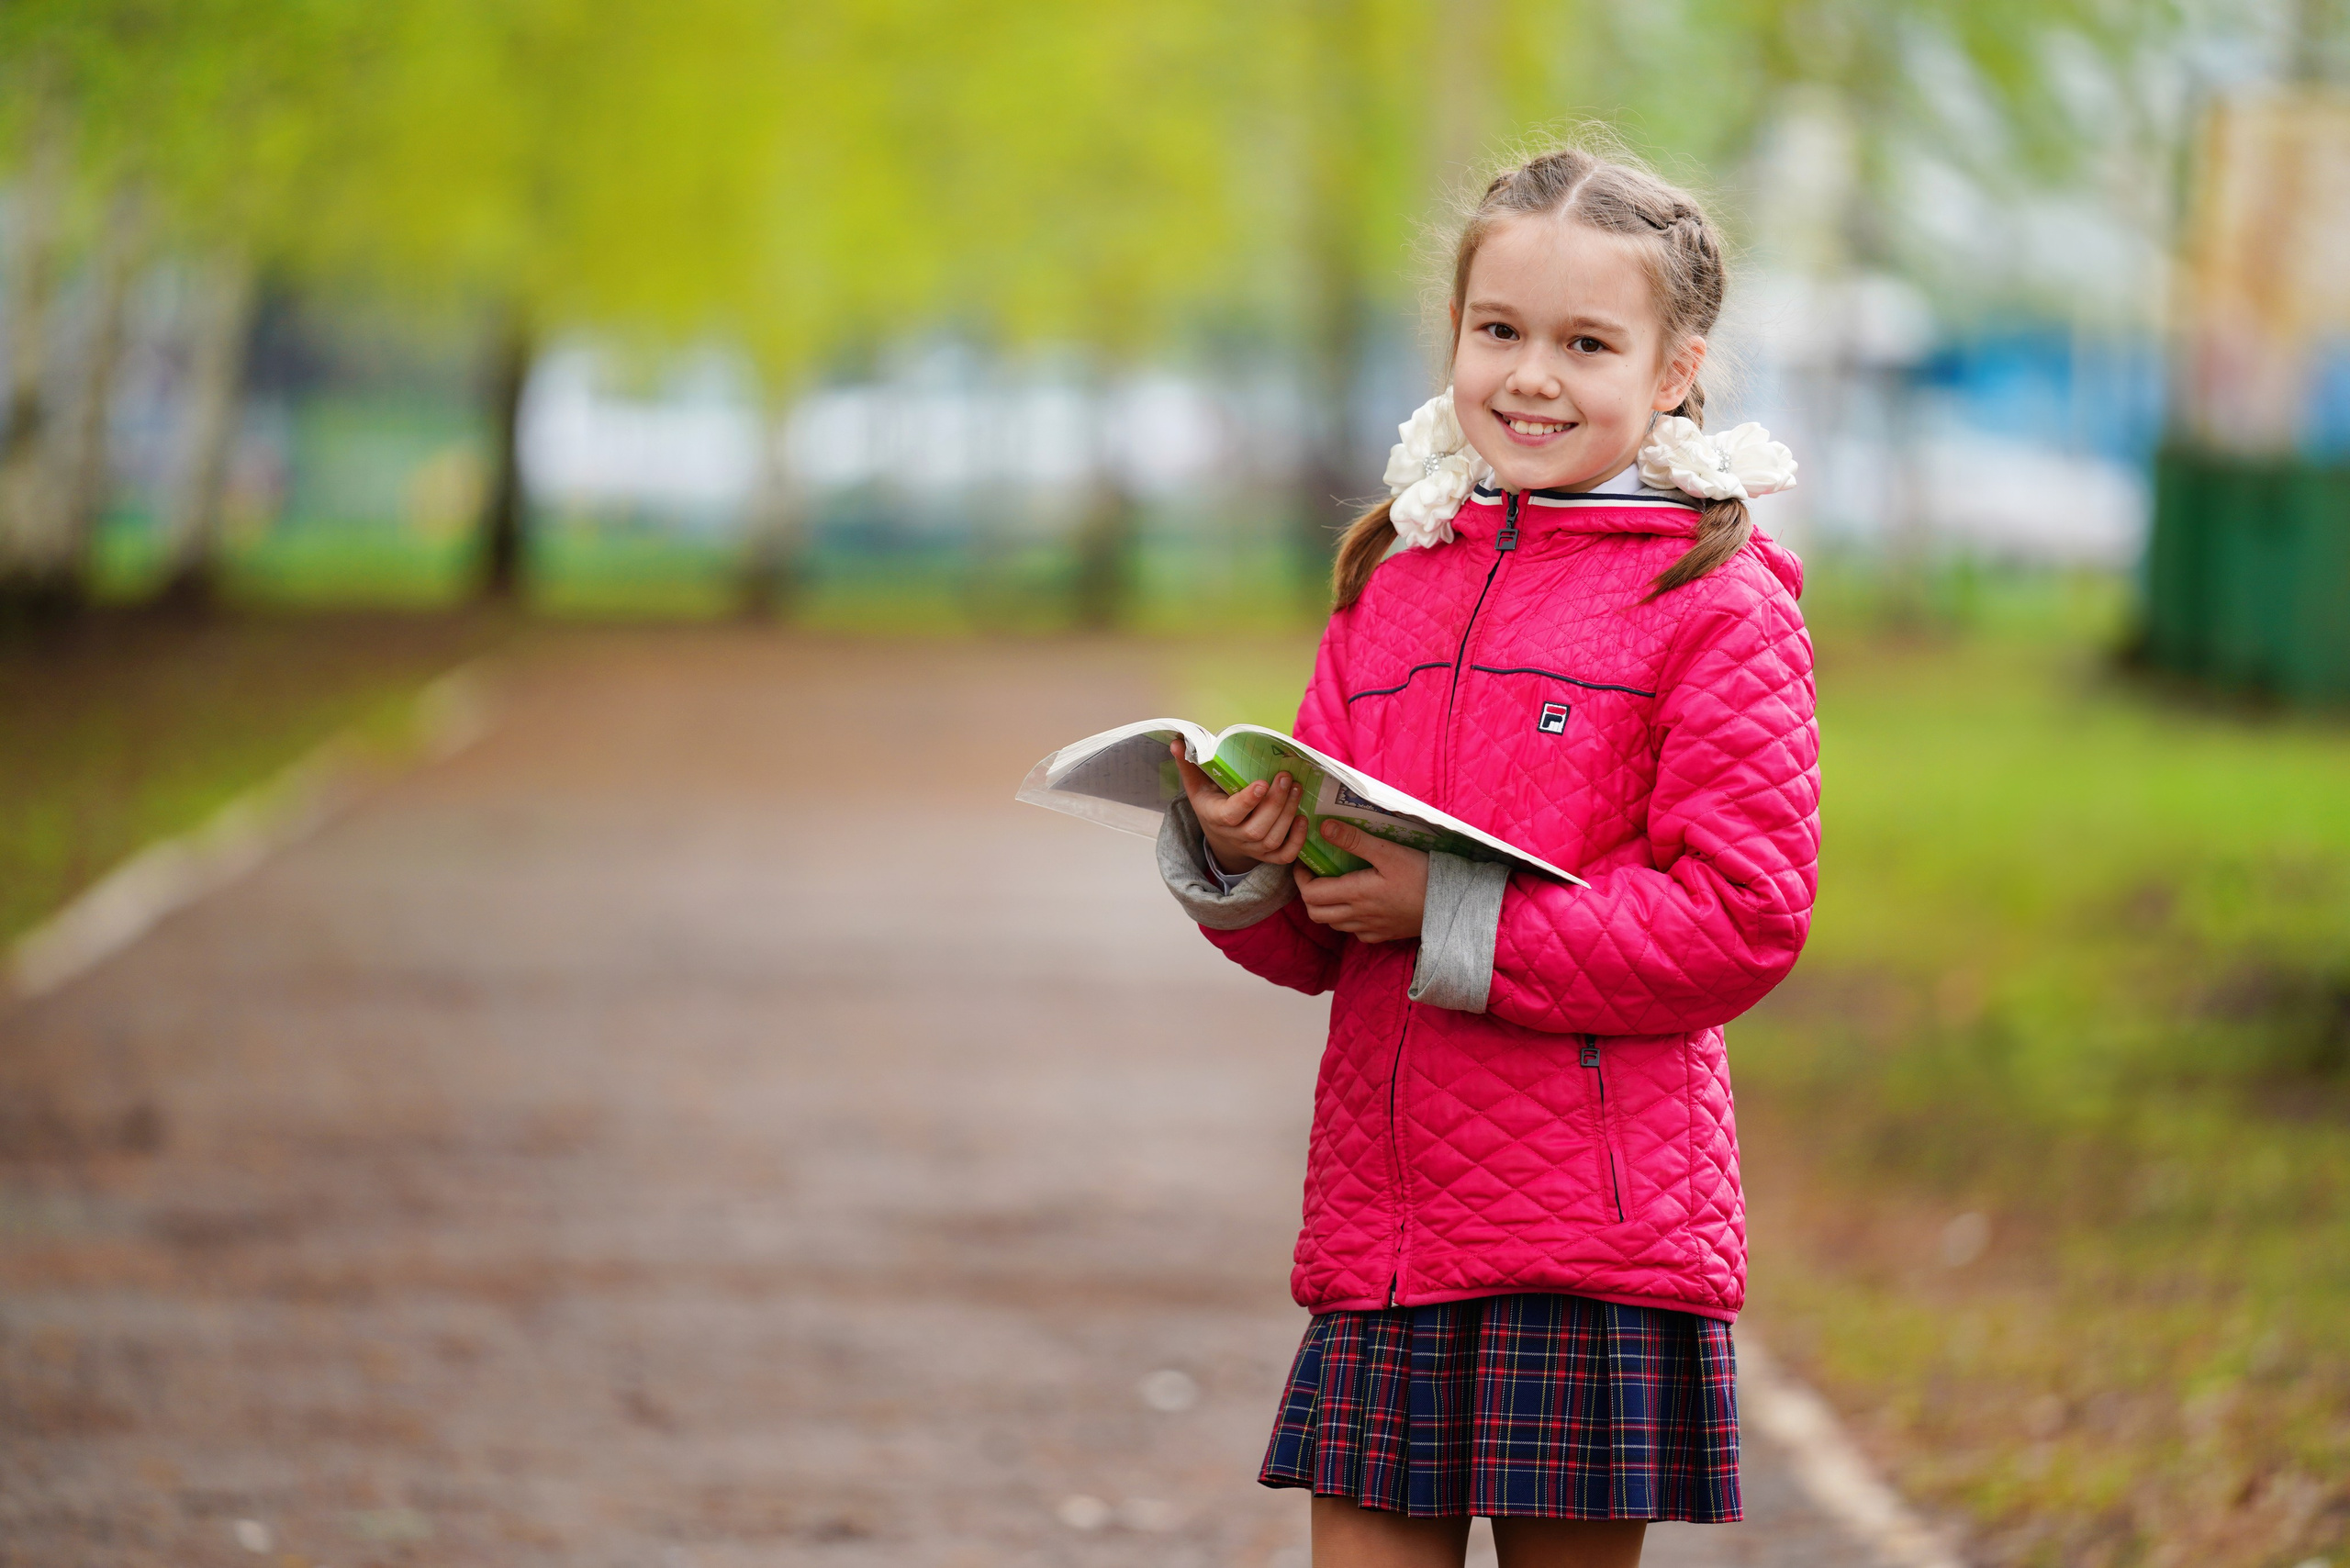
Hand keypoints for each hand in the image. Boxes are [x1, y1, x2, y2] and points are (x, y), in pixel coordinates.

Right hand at [1171, 741, 1307, 873]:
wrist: (1221, 836)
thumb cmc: (1212, 802)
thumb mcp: (1197, 784)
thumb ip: (1190, 763)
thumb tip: (1177, 740)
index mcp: (1215, 816)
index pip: (1231, 814)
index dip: (1247, 802)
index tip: (1261, 783)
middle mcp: (1234, 836)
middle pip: (1257, 828)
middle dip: (1275, 802)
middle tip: (1286, 777)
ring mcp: (1252, 849)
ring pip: (1272, 839)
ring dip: (1288, 814)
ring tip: (1297, 788)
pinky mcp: (1267, 856)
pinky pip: (1285, 855)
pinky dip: (1297, 840)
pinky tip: (1303, 818)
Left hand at [1293, 819, 1426, 942]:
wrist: (1451, 905)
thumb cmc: (1421, 875)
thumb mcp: (1388, 851)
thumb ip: (1354, 840)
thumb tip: (1323, 827)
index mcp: (1355, 894)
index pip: (1310, 894)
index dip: (1301, 878)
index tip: (1305, 862)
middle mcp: (1358, 916)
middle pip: (1315, 913)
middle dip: (1309, 894)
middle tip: (1316, 875)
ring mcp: (1371, 929)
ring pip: (1334, 924)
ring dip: (1327, 907)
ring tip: (1335, 886)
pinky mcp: (1385, 935)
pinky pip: (1355, 933)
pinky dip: (1348, 920)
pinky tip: (1359, 905)